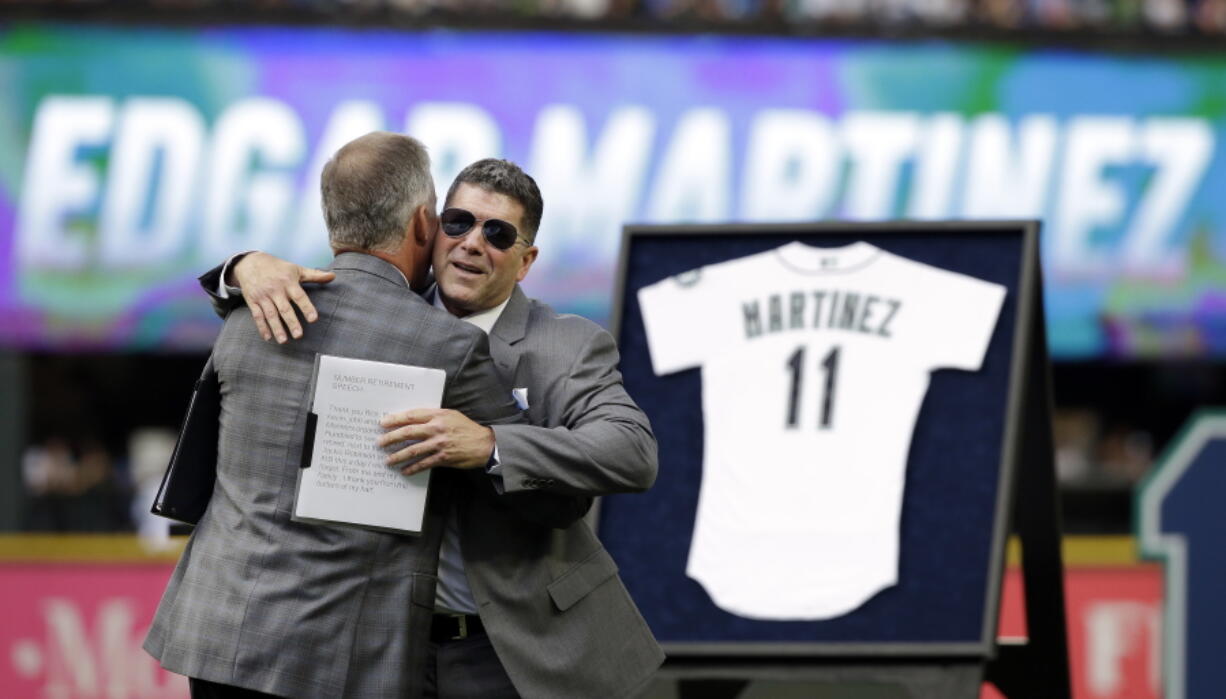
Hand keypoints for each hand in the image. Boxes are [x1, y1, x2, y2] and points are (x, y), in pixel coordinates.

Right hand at [232, 252, 334, 342]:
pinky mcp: (252, 300)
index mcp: (288, 282)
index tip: (313, 319)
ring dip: (277, 328)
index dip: (307, 307)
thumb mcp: (296, 269)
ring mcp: (262, 296)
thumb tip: (333, 276)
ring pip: (270, 314)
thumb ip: (314, 275)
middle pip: (284, 308)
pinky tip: (268, 337)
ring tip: (284, 341)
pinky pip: (257, 315)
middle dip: (292, 322)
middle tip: (299, 335)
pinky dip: (262, 327)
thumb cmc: (277, 267)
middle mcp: (275, 289)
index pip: (299, 296)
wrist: (249, 262)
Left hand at [377, 409, 494, 475]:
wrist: (484, 444)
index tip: (383, 423)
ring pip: (413, 449)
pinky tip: (404, 470)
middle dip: (391, 438)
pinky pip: (423, 463)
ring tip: (388, 460)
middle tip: (380, 443)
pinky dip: (412, 468)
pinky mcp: (443, 458)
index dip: (395, 419)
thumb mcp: (451, 415)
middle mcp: (437, 428)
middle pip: (408, 432)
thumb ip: (433, 416)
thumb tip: (413, 420)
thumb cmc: (467, 428)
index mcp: (438, 415)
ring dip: (398, 456)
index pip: (411, 416)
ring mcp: (439, 444)